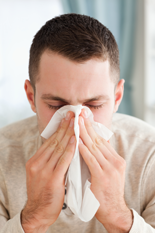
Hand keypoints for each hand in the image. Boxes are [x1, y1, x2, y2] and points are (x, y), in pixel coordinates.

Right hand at [21, 111, 75, 232]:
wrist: (38, 212)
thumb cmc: (44, 192)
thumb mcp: (43, 174)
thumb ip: (51, 161)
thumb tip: (62, 148)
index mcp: (35, 161)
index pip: (49, 141)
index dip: (59, 129)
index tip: (67, 118)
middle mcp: (38, 163)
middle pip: (54, 141)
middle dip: (64, 126)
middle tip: (72, 113)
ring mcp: (43, 171)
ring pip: (59, 148)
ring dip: (68, 133)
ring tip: (75, 121)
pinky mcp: (52, 179)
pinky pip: (63, 160)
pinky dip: (70, 149)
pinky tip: (75, 139)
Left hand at [78, 110, 132, 232]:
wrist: (114, 211)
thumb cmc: (107, 191)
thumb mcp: (109, 172)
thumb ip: (103, 158)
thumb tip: (96, 143)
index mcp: (116, 159)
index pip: (103, 139)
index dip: (93, 127)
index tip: (85, 117)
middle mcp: (115, 161)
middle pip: (98, 140)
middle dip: (87, 126)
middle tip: (79, 113)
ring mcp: (110, 169)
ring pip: (94, 147)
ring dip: (84, 134)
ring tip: (76, 122)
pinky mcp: (103, 177)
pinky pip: (91, 160)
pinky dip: (84, 150)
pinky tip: (77, 141)